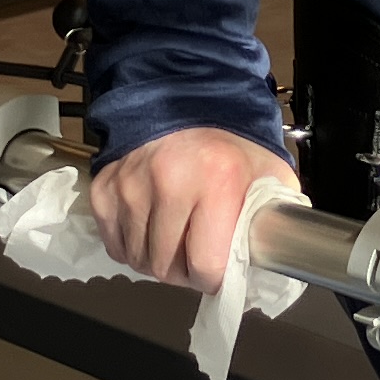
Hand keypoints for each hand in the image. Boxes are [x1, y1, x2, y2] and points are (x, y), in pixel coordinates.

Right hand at [90, 126, 298, 291]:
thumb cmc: (229, 143)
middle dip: (183, 274)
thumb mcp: (269, 173)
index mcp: (217, 181)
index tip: (218, 273)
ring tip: (174, 243)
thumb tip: (272, 259)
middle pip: (165, 268)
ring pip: (137, 259)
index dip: (213, 279)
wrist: (182, 100)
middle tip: (195, 260)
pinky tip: (150, 230)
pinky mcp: (106, 188)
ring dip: (156, 261)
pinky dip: (131, 246)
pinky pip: (114, 244)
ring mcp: (131, 185)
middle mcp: (169, 181)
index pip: (205, 265)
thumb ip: (274, 217)